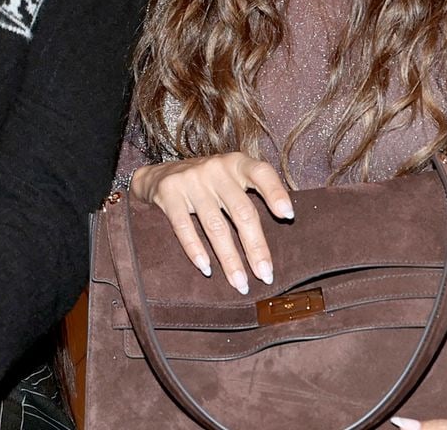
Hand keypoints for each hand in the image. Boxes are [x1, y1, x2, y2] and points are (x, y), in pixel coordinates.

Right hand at [132, 152, 292, 295]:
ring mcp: (191, 181)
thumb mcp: (231, 177)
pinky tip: (206, 269)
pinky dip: (196, 250)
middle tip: (266, 275)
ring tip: (240, 283)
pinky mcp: (168, 194)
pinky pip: (184, 227)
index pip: (261, 173)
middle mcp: (215, 169)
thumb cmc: (207, 182)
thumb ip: (253, 193)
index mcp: (236, 163)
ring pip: (216, 226)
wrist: (158, 174)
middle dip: (256, 247)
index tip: (288, 216)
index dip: (276, 193)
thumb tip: (285, 223)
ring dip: (230, 259)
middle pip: (241, 211)